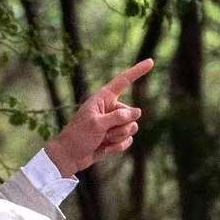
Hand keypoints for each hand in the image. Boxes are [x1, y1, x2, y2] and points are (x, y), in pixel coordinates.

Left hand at [47, 59, 153, 178]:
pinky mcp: (115, 137)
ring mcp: (114, 123)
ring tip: (103, 140)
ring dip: (118, 137)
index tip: (151, 62)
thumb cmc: (78, 136)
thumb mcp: (97, 124)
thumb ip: (118, 117)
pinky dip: (118, 147)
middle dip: (120, 127)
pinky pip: (128, 140)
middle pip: (131, 113)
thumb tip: (138, 112)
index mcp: (103, 98)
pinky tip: (106, 149)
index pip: (123, 81)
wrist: (69, 156)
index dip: (137, 71)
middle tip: (103, 133)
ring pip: (132, 128)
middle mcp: (110, 108)